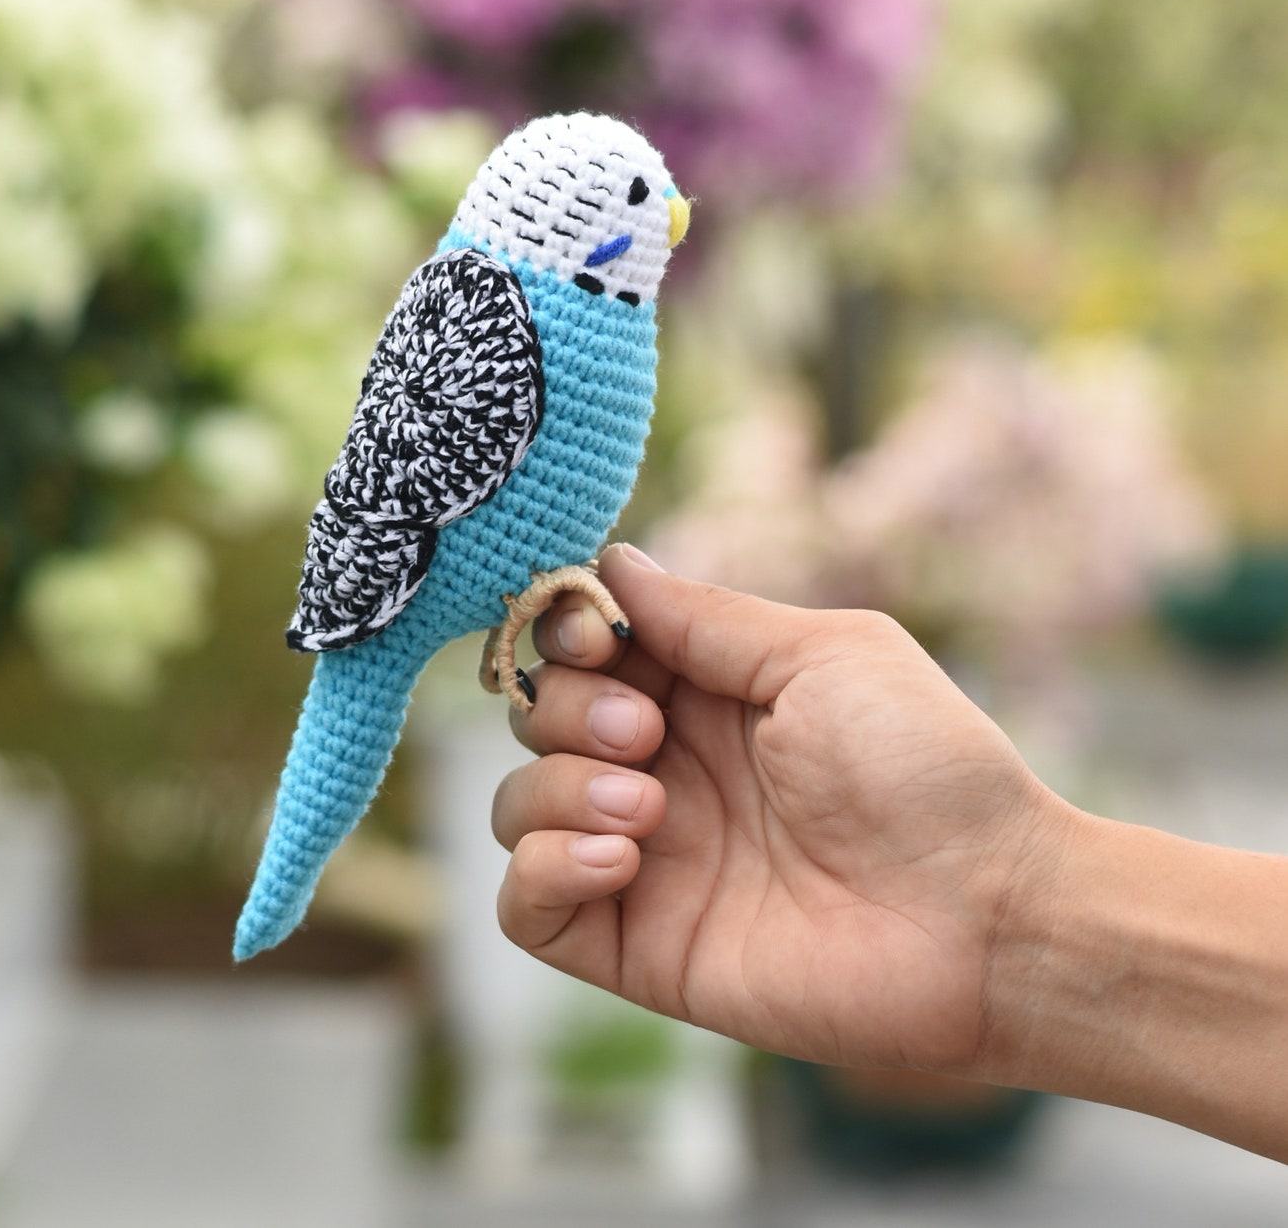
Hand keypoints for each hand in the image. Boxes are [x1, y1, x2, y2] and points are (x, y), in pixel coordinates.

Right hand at [493, 543, 1068, 1076]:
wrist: (987, 918)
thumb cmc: (926, 769)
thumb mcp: (820, 656)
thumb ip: (705, 617)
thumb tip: (610, 561)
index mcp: (703, 693)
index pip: (582, 647)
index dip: (566, 632)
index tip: (596, 636)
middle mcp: (662, 768)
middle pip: (536, 716)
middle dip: (566, 709)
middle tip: (648, 734)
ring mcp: (647, 858)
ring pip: (516, 806)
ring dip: (556, 788)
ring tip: (643, 804)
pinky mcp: (639, 944)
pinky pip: (525, 908)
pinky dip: (543, 870)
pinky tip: (622, 859)